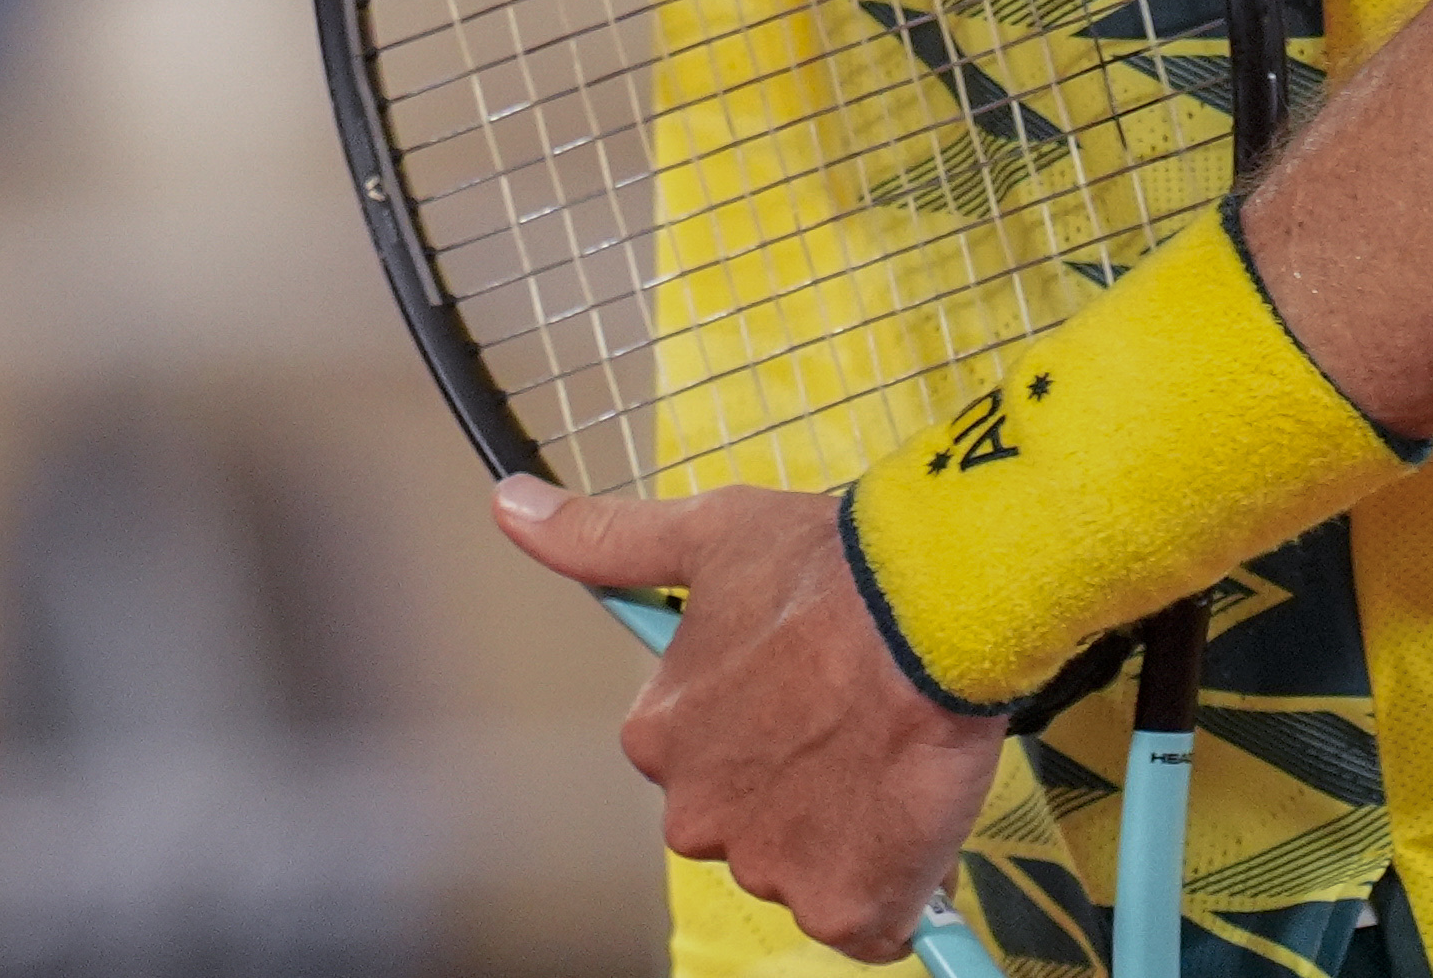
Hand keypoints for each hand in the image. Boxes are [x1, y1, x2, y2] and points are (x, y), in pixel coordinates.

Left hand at [496, 474, 1006, 962]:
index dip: (758, 734)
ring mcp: (769, 866)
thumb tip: (510, 508)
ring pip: (807, 871)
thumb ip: (602, 540)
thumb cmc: (820, 571)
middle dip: (793, 796)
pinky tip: (909, 823)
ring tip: (883, 762)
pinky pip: (866, 923)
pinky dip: (894, 890)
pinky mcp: (842, 907)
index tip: (799, 697)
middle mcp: (697, 812)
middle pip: (746, 826)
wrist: (921, 611)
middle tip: (848, 732)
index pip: (697, 762)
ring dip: (845, 837)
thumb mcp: (700, 537)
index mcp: (658, 738)